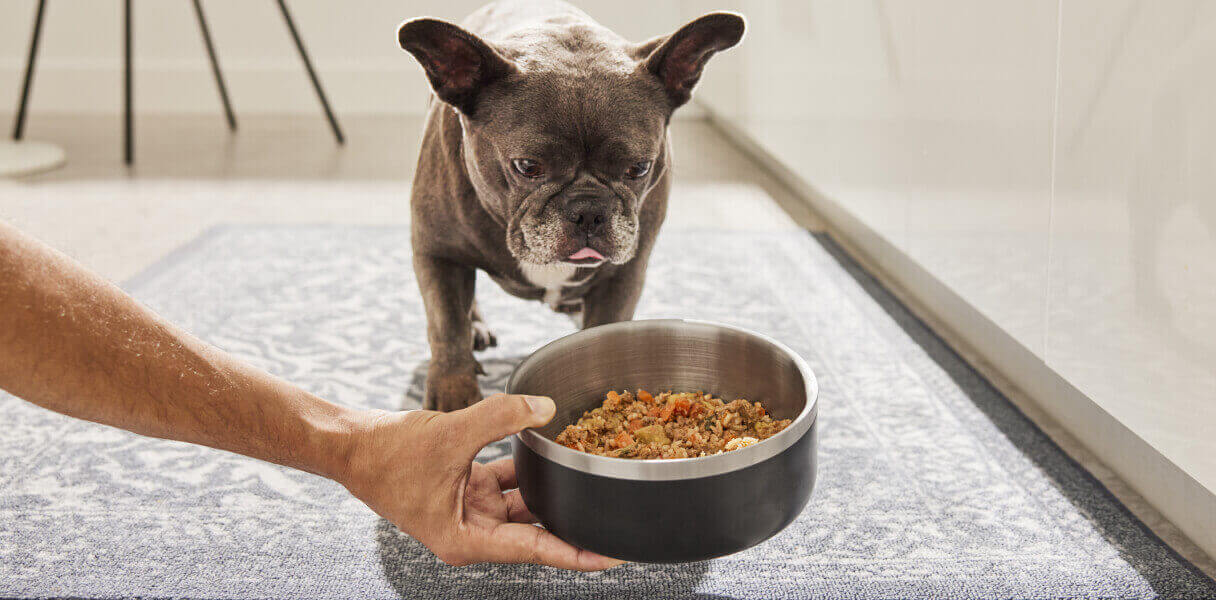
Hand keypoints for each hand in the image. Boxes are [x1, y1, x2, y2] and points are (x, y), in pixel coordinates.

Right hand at [339, 393, 623, 570]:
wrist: (350, 445)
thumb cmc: (387, 456)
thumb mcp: (449, 435)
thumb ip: (500, 418)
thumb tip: (544, 407)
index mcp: (468, 540)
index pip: (537, 549)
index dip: (578, 552)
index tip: (614, 555)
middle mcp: (474, 530)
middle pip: (536, 529)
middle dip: (572, 519)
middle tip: (616, 514)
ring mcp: (472, 508)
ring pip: (524, 501)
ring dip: (551, 487)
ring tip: (592, 476)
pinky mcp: (468, 486)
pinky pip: (508, 478)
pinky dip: (527, 464)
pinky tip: (552, 448)